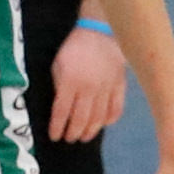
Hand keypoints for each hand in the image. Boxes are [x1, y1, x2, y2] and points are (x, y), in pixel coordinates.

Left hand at [47, 24, 130, 140]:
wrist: (100, 33)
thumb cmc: (74, 49)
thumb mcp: (58, 64)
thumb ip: (58, 86)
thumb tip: (59, 108)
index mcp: (70, 82)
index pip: (61, 111)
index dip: (57, 126)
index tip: (54, 136)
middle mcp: (88, 88)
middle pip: (80, 118)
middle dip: (73, 133)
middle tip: (69, 139)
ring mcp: (106, 89)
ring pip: (98, 118)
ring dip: (90, 131)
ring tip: (84, 137)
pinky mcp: (119, 87)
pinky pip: (116, 109)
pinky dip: (110, 120)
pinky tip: (103, 125)